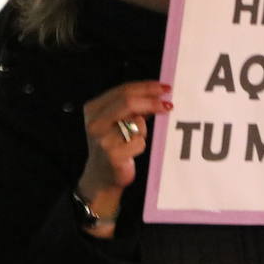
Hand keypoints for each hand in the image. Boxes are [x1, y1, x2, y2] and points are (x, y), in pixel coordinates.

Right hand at [77, 80, 171, 228]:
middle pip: (129, 102)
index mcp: (94, 109)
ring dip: (144, 130)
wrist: (101, 176)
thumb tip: (159, 94)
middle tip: (169, 104)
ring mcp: (102, 139)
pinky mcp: (112, 155)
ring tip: (136, 139)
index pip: (123, 90)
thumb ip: (133, 108)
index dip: (146, 87)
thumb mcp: (117, 122)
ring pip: (137, 123)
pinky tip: (132, 152)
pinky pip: (139, 143)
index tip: (165, 88)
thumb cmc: (114, 145)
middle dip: (152, 101)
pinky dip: (141, 145)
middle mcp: (95, 122)